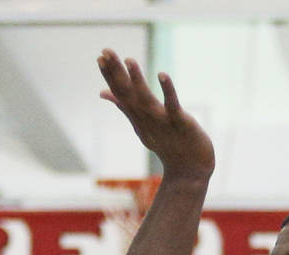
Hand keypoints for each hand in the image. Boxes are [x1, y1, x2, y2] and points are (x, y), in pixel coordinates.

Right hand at [98, 50, 214, 182]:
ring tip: (129, 60)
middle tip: (105, 51)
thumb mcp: (141, 125)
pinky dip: (167, 90)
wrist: (189, 169)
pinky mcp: (180, 122)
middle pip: (128, 93)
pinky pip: (172, 104)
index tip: (99, 57)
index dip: (110, 76)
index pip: (120, 93)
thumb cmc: (166, 144)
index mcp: (138, 117)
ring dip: (137, 80)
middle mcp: (146, 118)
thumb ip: (124, 107)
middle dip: (117, 72)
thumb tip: (103, 93)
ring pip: (146, 99)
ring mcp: (162, 121)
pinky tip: (162, 74)